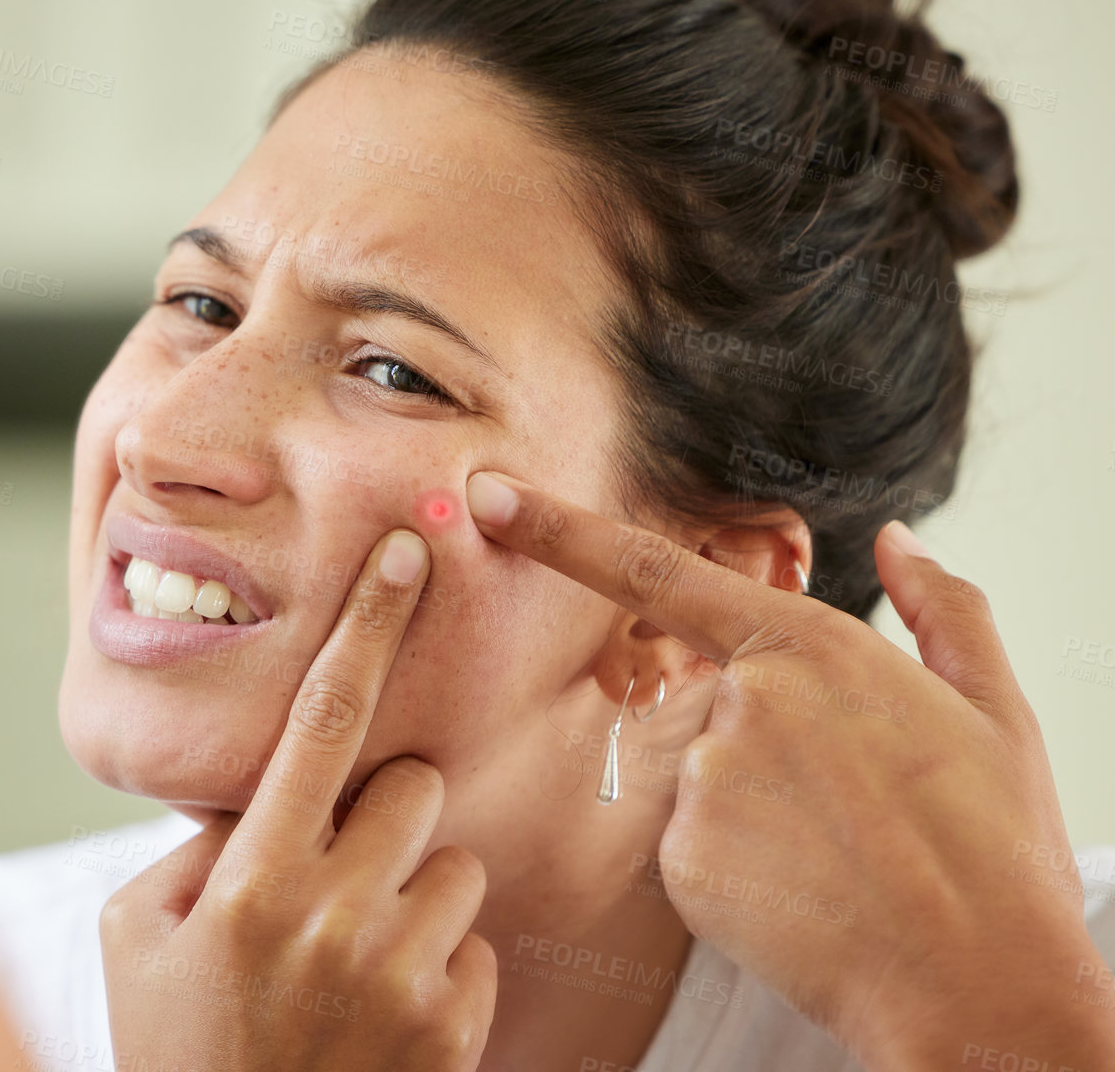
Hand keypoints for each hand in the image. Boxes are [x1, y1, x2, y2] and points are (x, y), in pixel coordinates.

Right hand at [101, 528, 496, 1071]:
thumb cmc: (171, 1051)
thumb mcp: (135, 936)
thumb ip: (195, 844)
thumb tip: (259, 789)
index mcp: (250, 879)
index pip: (323, 718)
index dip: (367, 623)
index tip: (406, 549)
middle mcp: (335, 915)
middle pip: (412, 785)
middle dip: (380, 811)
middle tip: (329, 873)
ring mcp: (403, 974)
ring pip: (452, 861)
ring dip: (409, 891)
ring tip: (347, 959)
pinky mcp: (454, 1028)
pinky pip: (473, 943)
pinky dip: (434, 964)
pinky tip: (377, 1013)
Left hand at [464, 470, 1114, 1071]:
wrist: (979, 985)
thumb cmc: (994, 852)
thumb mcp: (993, 711)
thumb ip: (942, 609)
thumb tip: (898, 542)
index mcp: (808, 647)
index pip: (657, 571)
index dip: (561, 531)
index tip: (490, 498)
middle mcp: (739, 702)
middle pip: (712, 709)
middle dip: (772, 757)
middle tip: (853, 816)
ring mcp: (702, 782)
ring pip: (706, 784)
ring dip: (760, 816)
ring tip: (841, 859)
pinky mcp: (680, 858)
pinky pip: (694, 848)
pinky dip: (740, 870)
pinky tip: (803, 895)